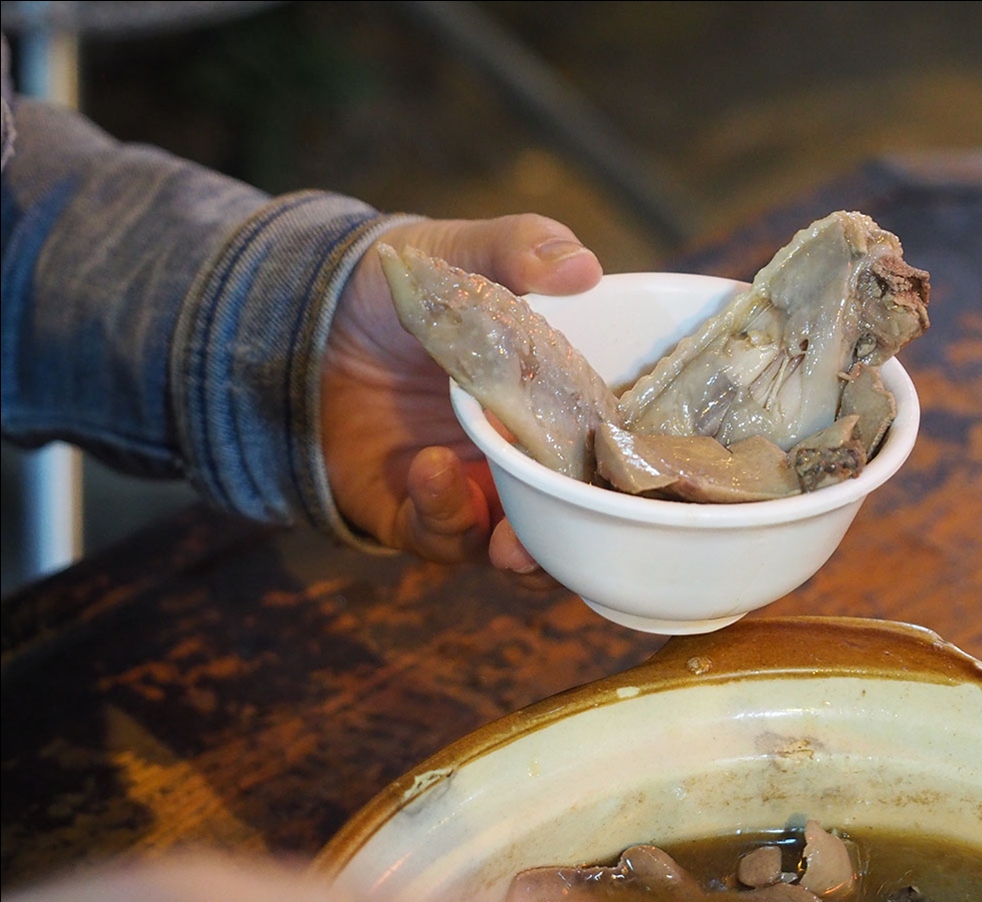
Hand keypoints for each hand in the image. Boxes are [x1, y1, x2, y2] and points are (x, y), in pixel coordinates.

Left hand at [321, 214, 601, 571]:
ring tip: (512, 540)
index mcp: (555, 406)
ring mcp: (471, 487)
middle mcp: (522, 457)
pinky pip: (437, 534)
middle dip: (588, 538)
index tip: (646, 481)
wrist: (312, 311)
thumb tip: (584, 267)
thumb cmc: (407, 284)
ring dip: (519, 549)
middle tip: (591, 534)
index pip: (610, 453)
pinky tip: (432, 468)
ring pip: (513, 545)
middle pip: (576, 515)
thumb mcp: (465, 253)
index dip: (632, 477)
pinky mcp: (414, 509)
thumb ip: (519, 249)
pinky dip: (442, 512)